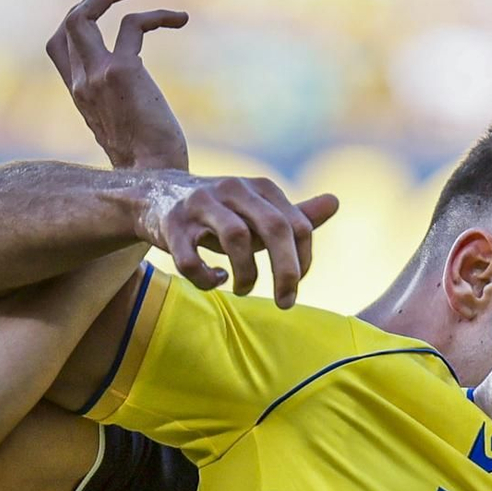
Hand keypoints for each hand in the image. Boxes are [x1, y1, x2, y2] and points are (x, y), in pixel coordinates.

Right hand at [48, 0, 191, 171]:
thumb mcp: (128, 128)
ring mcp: (95, 77)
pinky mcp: (120, 72)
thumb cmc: (152, 164)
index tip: (103, 2)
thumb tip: (139, 88)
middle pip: (70, 21)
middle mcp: (80, 84)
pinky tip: (180, 20)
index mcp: (79, 96)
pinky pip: (131, 24)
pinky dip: (156, 15)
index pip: (59, 44)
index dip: (78, 17)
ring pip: (82, 14)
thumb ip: (122, 102)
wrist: (155, 183)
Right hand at [127, 167, 339, 308]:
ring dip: (246, 275)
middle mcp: (233, 189)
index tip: (295, 285)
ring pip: (235, 238)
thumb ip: (294, 214)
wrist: (156, 195)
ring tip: (243, 289)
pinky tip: (216, 279)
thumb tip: (335, 202)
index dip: (303, 261)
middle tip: (285, 302)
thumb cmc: (220, 212)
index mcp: (260, 188)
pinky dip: (207, 278)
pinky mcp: (172, 225)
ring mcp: (201, 204)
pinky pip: (192, 259)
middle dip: (285, 272)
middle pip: (273, 228)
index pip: (298, 226)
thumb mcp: (258, 211)